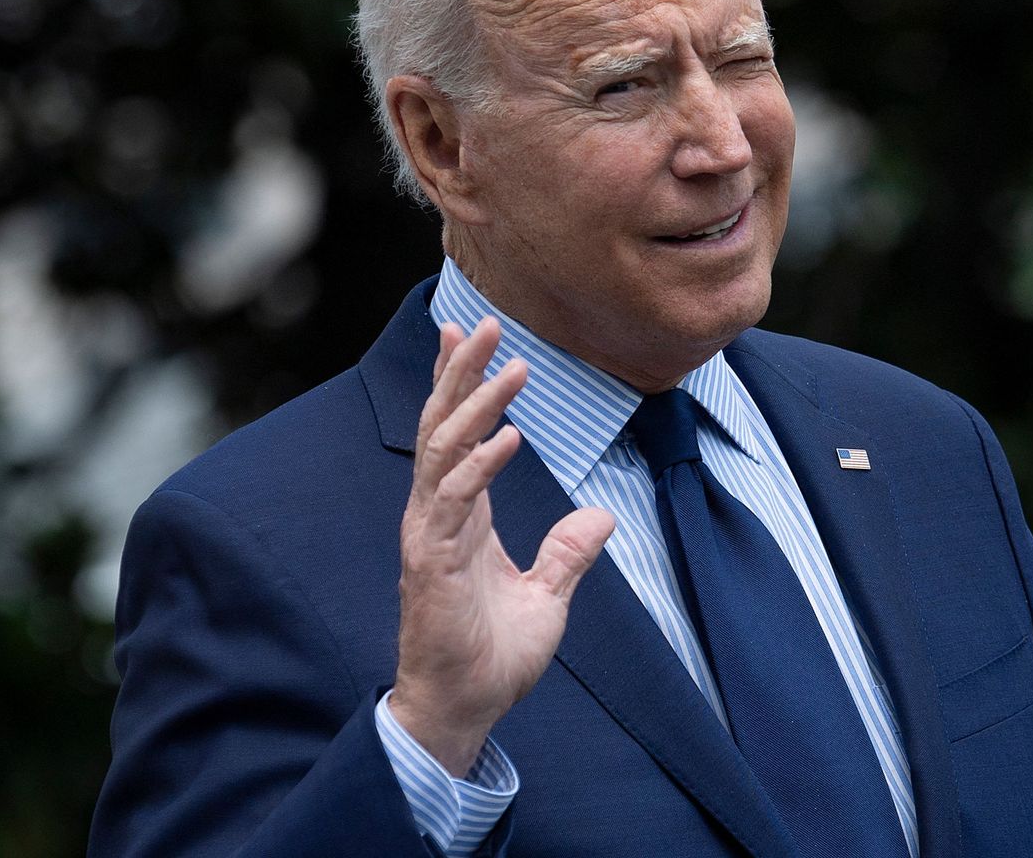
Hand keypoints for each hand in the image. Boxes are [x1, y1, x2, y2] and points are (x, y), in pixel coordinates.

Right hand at [389, 317, 615, 776]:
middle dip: (460, 372)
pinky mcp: (432, 563)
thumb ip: (568, 553)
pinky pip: (455, 502)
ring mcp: (431, 535)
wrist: (465, 710)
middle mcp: (438, 514)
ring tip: (508, 365)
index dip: (460, 384)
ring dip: (474, 404)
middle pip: (443, 426)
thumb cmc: (493, 657)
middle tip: (482, 322)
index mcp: (460, 515)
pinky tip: (509, 436)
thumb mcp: (547, 596)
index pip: (456, 434)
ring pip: (444, 451)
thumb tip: (602, 517)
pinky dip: (480, 465)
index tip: (469, 335)